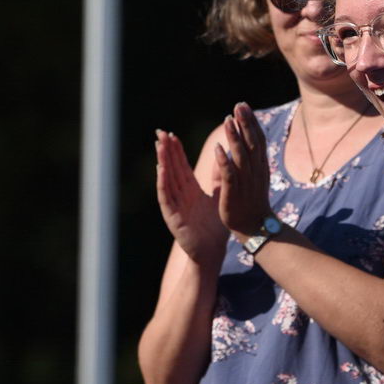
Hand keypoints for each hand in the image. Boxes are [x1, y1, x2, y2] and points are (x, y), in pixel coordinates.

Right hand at [155, 130, 226, 266]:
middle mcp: (180, 195)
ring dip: (162, 161)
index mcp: (190, 190)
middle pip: (171, 169)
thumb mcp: (220, 196)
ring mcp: (174, 205)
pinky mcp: (172, 216)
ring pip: (166, 179)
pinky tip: (161, 169)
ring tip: (159, 145)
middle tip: (160, 132)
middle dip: (166, 151)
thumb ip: (220, 178)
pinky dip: (162, 183)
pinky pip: (166, 197)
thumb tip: (225, 157)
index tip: (171, 135)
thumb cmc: (216, 226)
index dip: (176, 151)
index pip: (181, 166)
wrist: (213, 250)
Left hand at [213, 102, 272, 240]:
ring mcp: (246, 182)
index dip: (251, 122)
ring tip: (228, 120)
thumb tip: (246, 140)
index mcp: (260, 166)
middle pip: (252, 143)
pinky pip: (229, 175)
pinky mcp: (234, 193)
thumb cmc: (252, 201)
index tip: (244, 106)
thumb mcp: (255, 177)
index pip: (258, 140)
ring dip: (235, 137)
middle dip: (245, 123)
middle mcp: (255, 171)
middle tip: (239, 105)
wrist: (255, 227)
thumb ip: (251, 159)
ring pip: (241, 156)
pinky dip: (224, 161)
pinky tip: (218, 148)